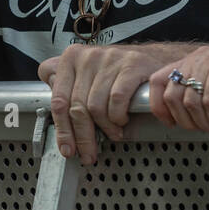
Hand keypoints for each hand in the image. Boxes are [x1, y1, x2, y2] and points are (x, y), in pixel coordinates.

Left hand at [38, 44, 167, 164]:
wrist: (153, 59)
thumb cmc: (117, 72)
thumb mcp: (87, 73)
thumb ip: (66, 86)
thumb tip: (56, 112)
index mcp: (70, 58)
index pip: (59, 100)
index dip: (62, 130)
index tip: (67, 149)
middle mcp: (87, 56)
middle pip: (77, 108)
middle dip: (83, 137)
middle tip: (89, 154)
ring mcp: (109, 58)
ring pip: (96, 107)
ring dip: (105, 128)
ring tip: (112, 133)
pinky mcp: (131, 64)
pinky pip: (117, 100)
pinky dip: (118, 116)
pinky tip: (121, 120)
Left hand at [150, 45, 208, 141]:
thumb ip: (198, 90)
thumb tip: (185, 120)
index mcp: (187, 61)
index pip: (157, 81)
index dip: (159, 107)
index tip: (170, 124)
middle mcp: (194, 59)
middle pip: (173, 98)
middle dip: (188, 123)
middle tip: (206, 131)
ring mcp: (208, 62)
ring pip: (192, 104)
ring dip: (206, 126)